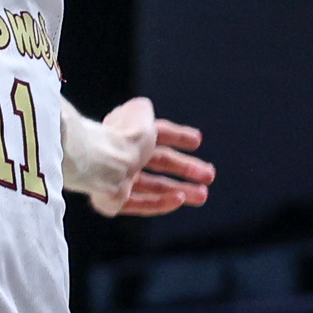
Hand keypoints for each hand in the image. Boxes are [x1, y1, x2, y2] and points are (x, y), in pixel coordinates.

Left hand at [71, 96, 212, 214]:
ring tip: (202, 195)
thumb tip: (144, 108)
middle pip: (159, 164)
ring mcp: (117, 180)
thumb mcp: (139, 113)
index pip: (157, 135)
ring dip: (180, 191)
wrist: (103, 162)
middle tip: (209, 176)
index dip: (178, 137)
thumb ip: (143, 110)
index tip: (198, 141)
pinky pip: (141, 204)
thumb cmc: (123, 137)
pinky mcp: (113, 202)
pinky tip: (180, 200)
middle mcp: (122, 156)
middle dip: (186, 169)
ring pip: (153, 188)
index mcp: (127, 134)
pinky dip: (161, 203)